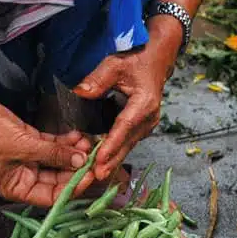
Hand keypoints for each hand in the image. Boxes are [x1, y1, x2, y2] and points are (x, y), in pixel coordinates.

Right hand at [0, 100, 92, 206]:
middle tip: (94, 158)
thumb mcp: (24, 147)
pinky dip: (66, 142)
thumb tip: (80, 160)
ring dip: (73, 152)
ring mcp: (30, 160)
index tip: (89, 175)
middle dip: (77, 168)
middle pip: (59, 179)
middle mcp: (26, 178)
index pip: (53, 196)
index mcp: (20, 189)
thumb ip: (54, 154)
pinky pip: (53, 146)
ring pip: (59, 160)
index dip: (72, 187)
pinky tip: (78, 136)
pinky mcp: (32, 143)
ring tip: (87, 142)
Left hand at [75, 16, 181, 179]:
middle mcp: (149, 117)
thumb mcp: (115, 64)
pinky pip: (128, 142)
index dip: (111, 145)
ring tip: (97, 176)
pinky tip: (103, 164)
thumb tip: (80, 93)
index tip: (98, 160)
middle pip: (127, 143)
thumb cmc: (136, 60)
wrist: (156, 59)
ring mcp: (148, 124)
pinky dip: (116, 152)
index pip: (125, 127)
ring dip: (113, 160)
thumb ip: (97, 79)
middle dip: (111, 161)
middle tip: (94, 178)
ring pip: (128, 145)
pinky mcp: (143, 126)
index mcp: (144, 103)